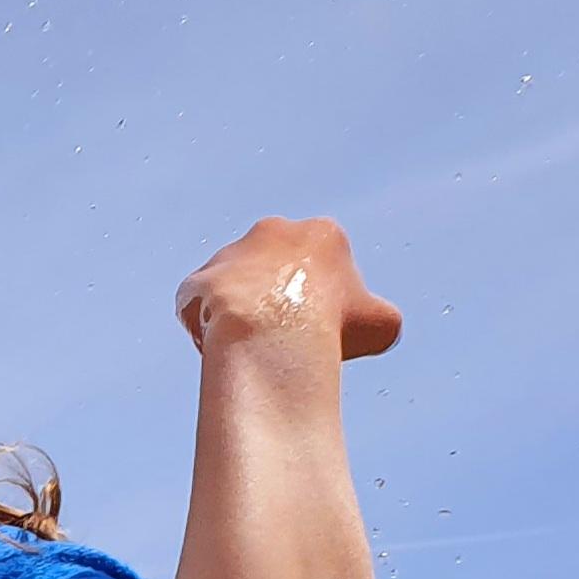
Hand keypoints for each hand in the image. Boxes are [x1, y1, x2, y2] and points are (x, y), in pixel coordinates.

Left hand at [175, 216, 400, 361]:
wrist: (274, 333)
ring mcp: (231, 253)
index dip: (314, 302)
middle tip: (277, 336)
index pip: (315, 269)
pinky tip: (219, 347)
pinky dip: (205, 327)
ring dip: (237, 315)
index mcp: (321, 234)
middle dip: (273, 301)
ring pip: (233, 289)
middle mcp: (272, 231)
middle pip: (271, 273)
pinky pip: (198, 307)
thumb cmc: (331, 327)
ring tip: (247, 346)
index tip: (313, 327)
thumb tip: (377, 326)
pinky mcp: (200, 279)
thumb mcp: (380, 324)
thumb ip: (380, 318)